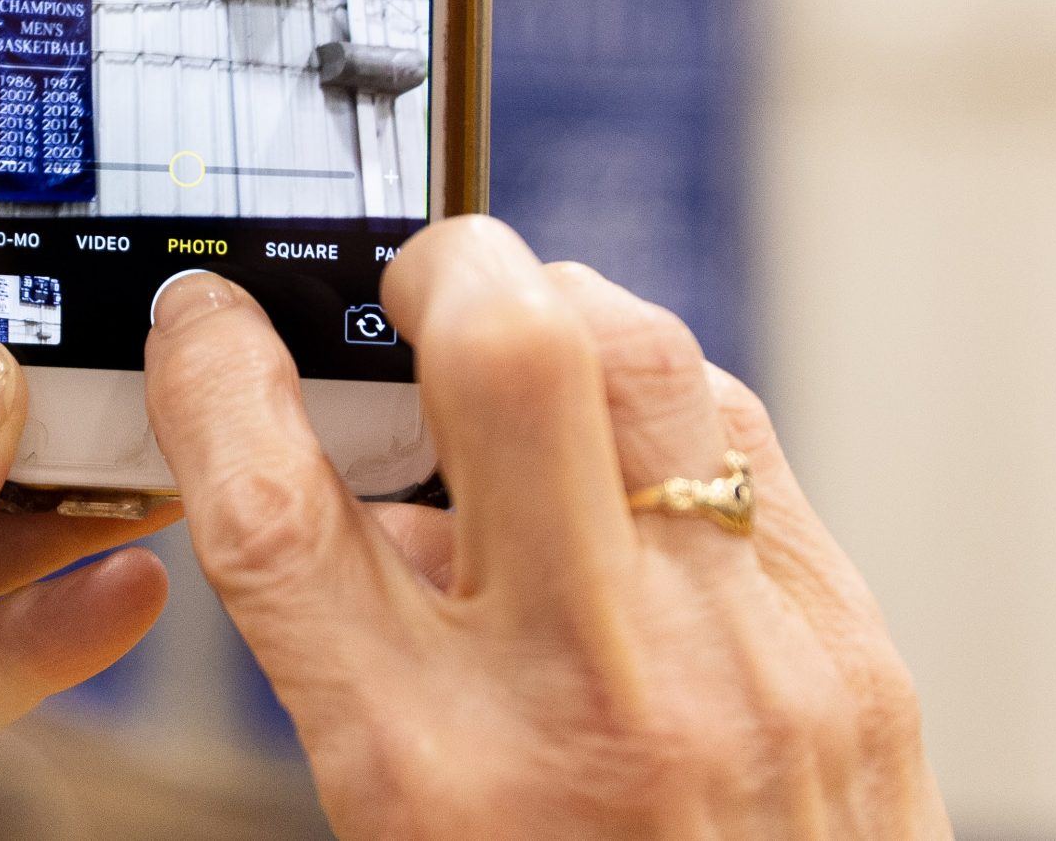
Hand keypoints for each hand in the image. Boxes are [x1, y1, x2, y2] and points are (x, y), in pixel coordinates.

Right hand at [144, 216, 948, 840]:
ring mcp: (743, 655)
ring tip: (522, 346)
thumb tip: (357, 469)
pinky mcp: (847, 640)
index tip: (208, 327)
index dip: (218, 382)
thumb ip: (362, 653)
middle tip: (410, 288)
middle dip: (441, 270)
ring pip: (646, 353)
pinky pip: (740, 431)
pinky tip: (622, 444)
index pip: (284, 515)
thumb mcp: (404, 826)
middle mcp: (594, 697)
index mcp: (434, 775)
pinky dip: (656, 401)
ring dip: (563, 308)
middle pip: (507, 361)